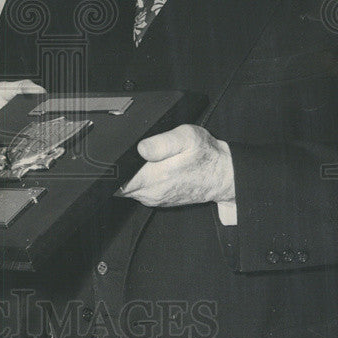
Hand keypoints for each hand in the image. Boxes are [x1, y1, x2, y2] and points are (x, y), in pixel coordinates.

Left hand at [116, 124, 234, 207]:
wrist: (224, 174)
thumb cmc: (206, 155)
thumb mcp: (186, 138)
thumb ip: (161, 142)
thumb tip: (140, 148)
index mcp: (155, 177)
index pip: (118, 181)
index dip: (113, 170)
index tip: (117, 158)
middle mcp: (152, 192)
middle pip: (119, 186)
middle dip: (121, 171)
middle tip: (135, 156)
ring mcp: (155, 198)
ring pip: (129, 189)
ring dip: (131, 176)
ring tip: (146, 161)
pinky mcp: (159, 200)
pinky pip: (141, 192)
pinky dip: (141, 181)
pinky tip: (152, 169)